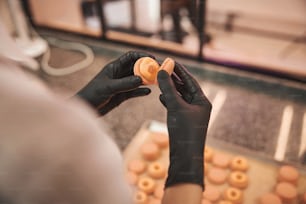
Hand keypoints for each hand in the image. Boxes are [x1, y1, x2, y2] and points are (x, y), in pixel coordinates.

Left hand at [77, 51, 152, 114]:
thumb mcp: (109, 88)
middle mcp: (119, 74)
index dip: (142, 55)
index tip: (152, 58)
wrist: (86, 108)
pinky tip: (148, 92)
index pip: (130, 56)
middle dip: (148, 68)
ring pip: (137, 80)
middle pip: (136, 67)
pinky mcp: (122, 95)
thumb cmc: (92, 94)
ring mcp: (121, 85)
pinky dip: (141, 91)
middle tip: (159, 70)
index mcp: (114, 67)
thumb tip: (141, 79)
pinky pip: (134, 92)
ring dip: (147, 80)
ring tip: (157, 81)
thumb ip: (125, 84)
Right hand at [157, 63, 210, 188]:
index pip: (191, 80)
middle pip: (185, 87)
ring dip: (170, 89)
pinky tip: (160, 96)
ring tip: (159, 80)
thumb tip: (161, 71)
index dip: (180, 70)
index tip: (170, 60)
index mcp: (202, 101)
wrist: (184, 157)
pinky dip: (169, 100)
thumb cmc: (184, 131)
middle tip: (162, 68)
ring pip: (179, 97)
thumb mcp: (175, 107)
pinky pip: (176, 106)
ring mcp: (191, 114)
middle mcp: (198, 106)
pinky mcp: (183, 121)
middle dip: (173, 78)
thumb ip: (168, 88)